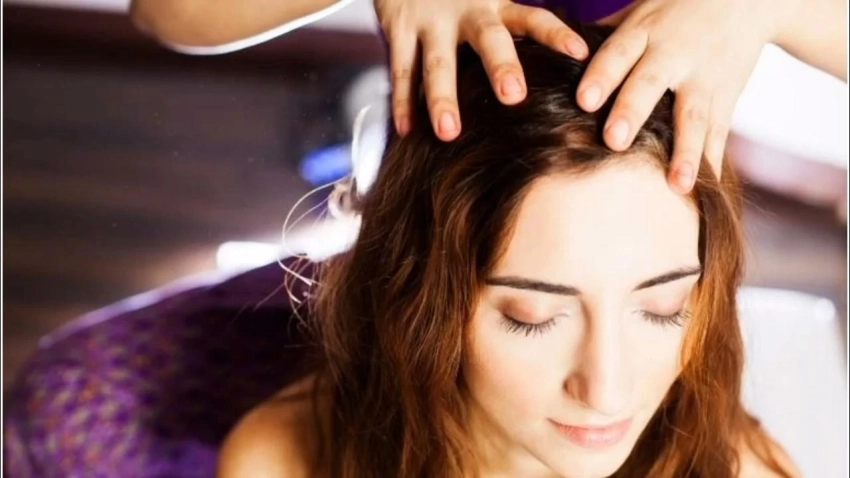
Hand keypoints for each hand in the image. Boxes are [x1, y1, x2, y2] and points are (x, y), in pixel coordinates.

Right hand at [373, 0, 588, 141]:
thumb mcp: (489, 5)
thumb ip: (515, 31)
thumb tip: (569, 65)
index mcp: (496, 7)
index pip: (532, 18)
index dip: (555, 34)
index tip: (579, 53)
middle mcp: (467, 12)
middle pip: (488, 38)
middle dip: (500, 66)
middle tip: (513, 96)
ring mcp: (431, 21)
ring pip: (438, 63)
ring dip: (442, 98)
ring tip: (449, 132)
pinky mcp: (399, 28)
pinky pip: (401, 70)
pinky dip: (402, 102)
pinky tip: (406, 130)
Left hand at [577, 0, 796, 192]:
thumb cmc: (675, 8)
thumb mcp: (641, 11)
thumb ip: (603, 37)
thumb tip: (551, 55)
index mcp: (644, 32)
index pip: (617, 53)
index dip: (601, 76)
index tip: (583, 101)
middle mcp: (673, 54)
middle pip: (650, 84)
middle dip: (632, 112)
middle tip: (614, 141)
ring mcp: (703, 77)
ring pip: (693, 115)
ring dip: (686, 151)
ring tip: (677, 185)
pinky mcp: (727, 96)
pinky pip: (720, 131)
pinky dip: (713, 160)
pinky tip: (705, 188)